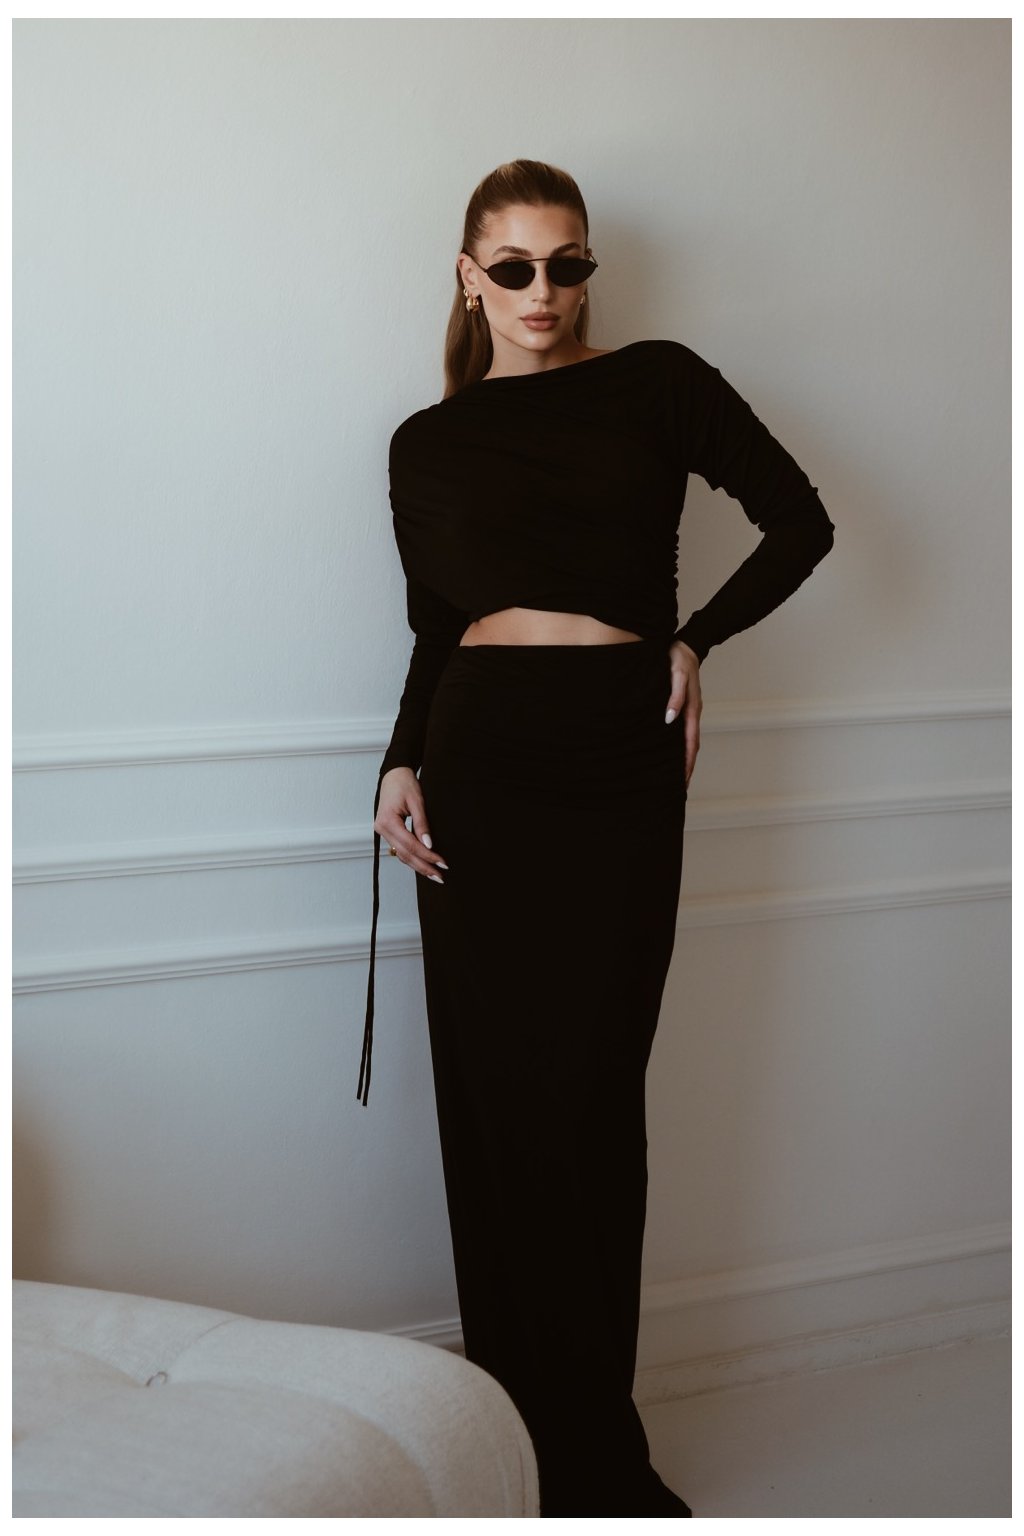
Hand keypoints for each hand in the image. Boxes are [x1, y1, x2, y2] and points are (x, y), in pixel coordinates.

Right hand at [374, 768, 449, 882]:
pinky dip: (411, 857)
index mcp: (388, 821)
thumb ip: (422, 824)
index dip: (427, 856)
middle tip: (440, 876)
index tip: (441, 863)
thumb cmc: (404, 783)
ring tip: (434, 874)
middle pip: (405, 854)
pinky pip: (399, 848)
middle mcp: (382, 829)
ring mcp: (382, 831)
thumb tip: (429, 844)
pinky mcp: (387, 831)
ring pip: (401, 854)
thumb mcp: (417, 802)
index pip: (410, 845)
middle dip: (423, 866)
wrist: (394, 774)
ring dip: (418, 865)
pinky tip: (423, 864)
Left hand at [666, 640, 701, 788]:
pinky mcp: (683, 706)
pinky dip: (679, 743)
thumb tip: (669, 719)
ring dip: (683, 756)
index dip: (687, 761)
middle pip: (691, 745)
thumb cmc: (679, 659)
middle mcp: (692, 712)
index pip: (691, 741)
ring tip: (676, 773)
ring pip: (687, 739)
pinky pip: (682, 730)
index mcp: (692, 708)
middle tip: (679, 785)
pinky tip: (670, 749)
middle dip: (687, 766)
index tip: (683, 779)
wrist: (685, 645)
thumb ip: (674, 697)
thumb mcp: (676, 675)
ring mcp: (689, 710)